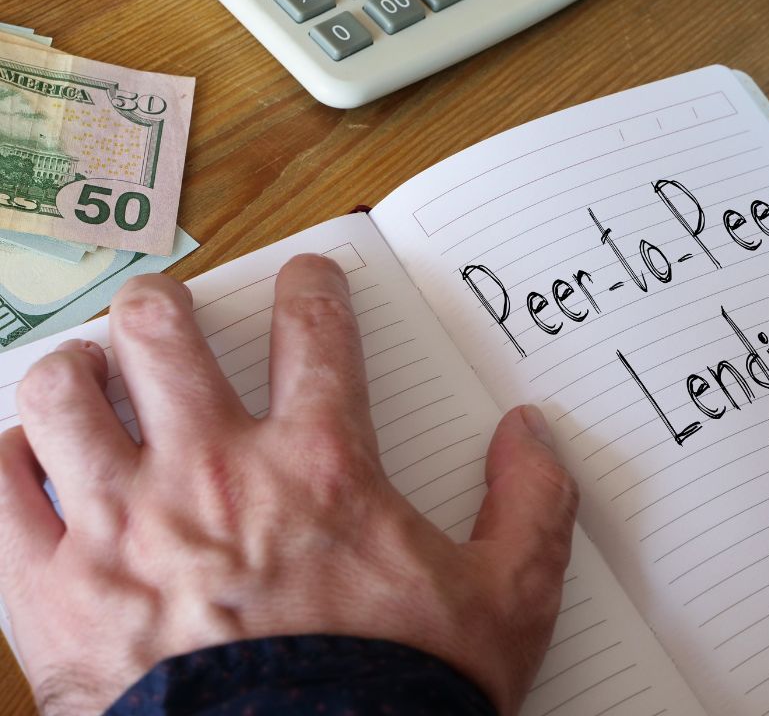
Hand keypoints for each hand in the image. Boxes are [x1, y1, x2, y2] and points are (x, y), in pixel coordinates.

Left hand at [0, 255, 578, 714]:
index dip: (313, 285)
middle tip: (172, 314)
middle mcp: (214, 474)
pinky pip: (1, 493)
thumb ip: (531, 506)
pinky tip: (28, 456)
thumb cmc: (399, 697)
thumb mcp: (507, 600)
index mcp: (319, 467)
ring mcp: (123, 525)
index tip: (309, 278)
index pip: (314, 331)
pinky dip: (9, 459)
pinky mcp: (55, 592)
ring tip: (91, 375)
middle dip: (165, 306)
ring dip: (78, 370)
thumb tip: (530, 434)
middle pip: (164, 333)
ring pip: (67, 394)